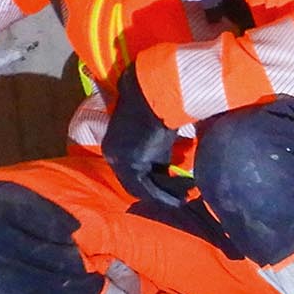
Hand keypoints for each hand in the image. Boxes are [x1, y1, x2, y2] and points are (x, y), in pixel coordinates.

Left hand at [104, 65, 186, 204]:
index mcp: (113, 144)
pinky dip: (163, 196)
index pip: (129, 171)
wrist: (153, 92)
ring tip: (181, 201)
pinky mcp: (130, 164)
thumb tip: (166, 169)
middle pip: (133, 182)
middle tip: (177, 198)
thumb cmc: (155, 104)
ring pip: (140, 187)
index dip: (149, 182)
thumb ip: (156, 151)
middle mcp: (111, 153)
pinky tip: (179, 201)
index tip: (167, 188)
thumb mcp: (155, 133)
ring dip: (162, 195)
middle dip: (156, 192)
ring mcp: (119, 160)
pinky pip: (146, 188)